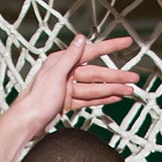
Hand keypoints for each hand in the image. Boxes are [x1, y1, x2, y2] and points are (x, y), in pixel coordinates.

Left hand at [13, 35, 138, 131]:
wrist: (27, 123)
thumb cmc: (36, 99)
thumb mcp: (54, 74)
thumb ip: (69, 56)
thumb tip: (80, 38)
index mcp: (61, 62)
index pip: (91, 51)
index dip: (110, 46)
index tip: (126, 42)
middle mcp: (65, 73)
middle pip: (97, 73)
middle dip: (117, 76)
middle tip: (134, 78)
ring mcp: (67, 89)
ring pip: (95, 87)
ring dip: (113, 89)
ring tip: (129, 91)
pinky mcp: (67, 102)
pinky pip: (89, 99)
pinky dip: (102, 98)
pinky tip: (114, 97)